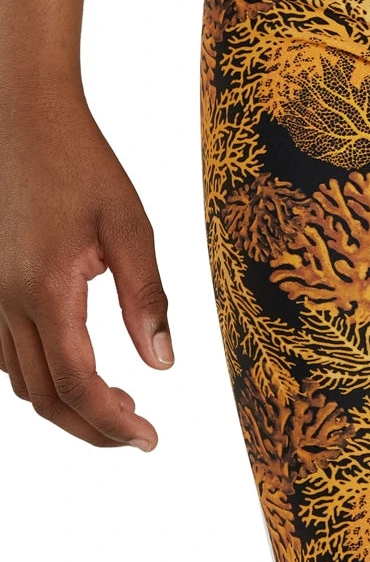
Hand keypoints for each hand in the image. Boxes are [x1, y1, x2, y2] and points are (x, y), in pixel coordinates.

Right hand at [0, 91, 172, 448]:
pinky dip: (42, 376)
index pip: (77, 386)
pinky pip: (7, 354)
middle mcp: (5, 304)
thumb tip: (162, 363)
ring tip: (120, 402)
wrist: (25, 120)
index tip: (149, 441)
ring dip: (67, 404)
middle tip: (139, 435)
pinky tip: (79, 366)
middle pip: (45, 397)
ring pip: (21, 380)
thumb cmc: (82, 165)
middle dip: (93, 426)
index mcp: (45, 293)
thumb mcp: (130, 227)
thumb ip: (146, 298)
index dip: (113, 423)